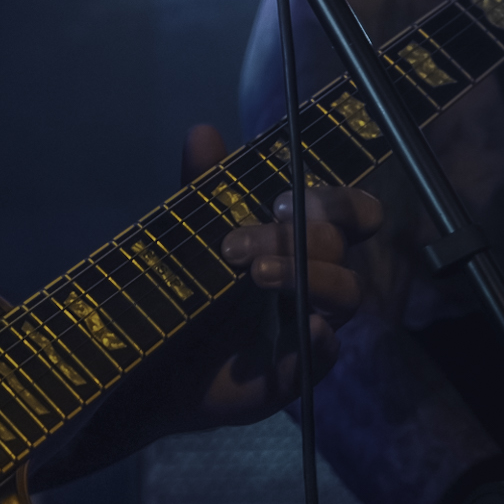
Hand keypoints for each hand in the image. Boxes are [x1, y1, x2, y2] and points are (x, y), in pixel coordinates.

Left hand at [179, 121, 380, 428]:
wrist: (154, 359)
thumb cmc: (188, 289)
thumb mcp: (190, 234)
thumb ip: (201, 188)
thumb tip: (203, 133)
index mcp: (298, 241)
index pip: (349, 213)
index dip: (337, 201)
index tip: (279, 203)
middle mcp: (315, 278)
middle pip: (339, 246)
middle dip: (295, 236)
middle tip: (236, 247)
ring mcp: (311, 324)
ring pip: (347, 293)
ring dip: (310, 276)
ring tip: (257, 274)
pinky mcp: (297, 371)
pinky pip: (326, 356)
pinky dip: (324, 341)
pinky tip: (308, 328)